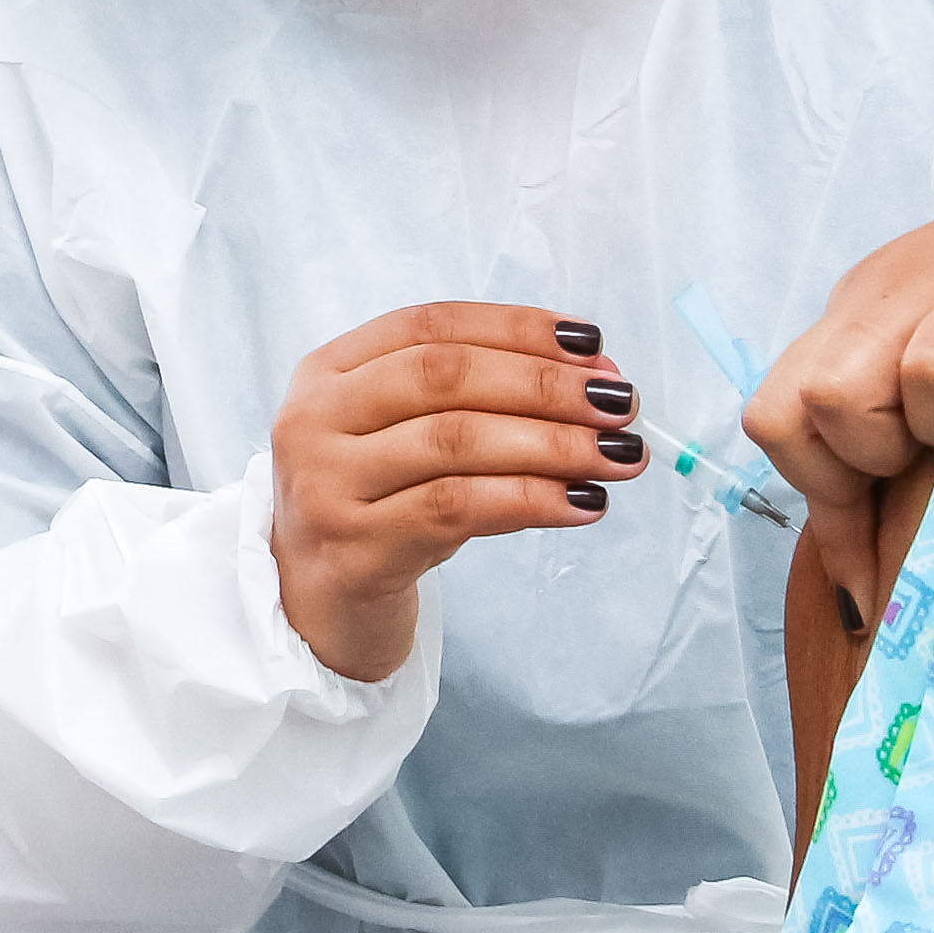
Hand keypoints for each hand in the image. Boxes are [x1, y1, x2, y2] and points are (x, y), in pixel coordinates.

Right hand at [268, 303, 647, 682]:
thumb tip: (597, 383)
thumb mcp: (409, 439)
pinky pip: (457, 509)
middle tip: (620, 403)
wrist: (315, 606)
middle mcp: (313, 420)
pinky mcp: (354, 551)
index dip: (517, 328)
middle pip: (443, 376)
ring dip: (553, 445)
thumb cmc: (379, 508)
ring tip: (619, 455)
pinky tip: (582, 504)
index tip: (592, 344)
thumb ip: (482, 403)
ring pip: (455, 441)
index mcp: (327, 372)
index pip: (430, 325)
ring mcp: (326, 486)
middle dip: (544, 385)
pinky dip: (531, 499)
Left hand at [745, 156, 933, 633]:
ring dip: (891, 447)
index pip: (781, 420)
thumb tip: (889, 542)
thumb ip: (915, 413)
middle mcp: (873, 302)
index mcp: (858, 317)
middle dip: (839, 481)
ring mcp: (927, 291)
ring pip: (833, 399)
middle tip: (916, 481)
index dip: (821, 513)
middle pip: (782, 416)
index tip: (862, 585)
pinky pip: (929, 374)